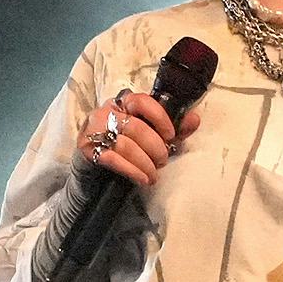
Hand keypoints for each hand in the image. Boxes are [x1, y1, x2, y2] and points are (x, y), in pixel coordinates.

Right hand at [76, 91, 201, 188]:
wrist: (95, 168)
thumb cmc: (127, 147)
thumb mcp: (152, 135)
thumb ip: (174, 128)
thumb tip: (194, 119)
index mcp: (124, 102)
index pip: (142, 101)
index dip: (159, 118)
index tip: (171, 136)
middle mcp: (107, 111)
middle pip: (136, 127)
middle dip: (154, 148)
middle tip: (162, 161)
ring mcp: (94, 129)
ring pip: (126, 145)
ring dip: (145, 163)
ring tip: (153, 175)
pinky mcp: (88, 149)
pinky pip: (113, 159)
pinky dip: (132, 170)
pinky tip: (143, 179)